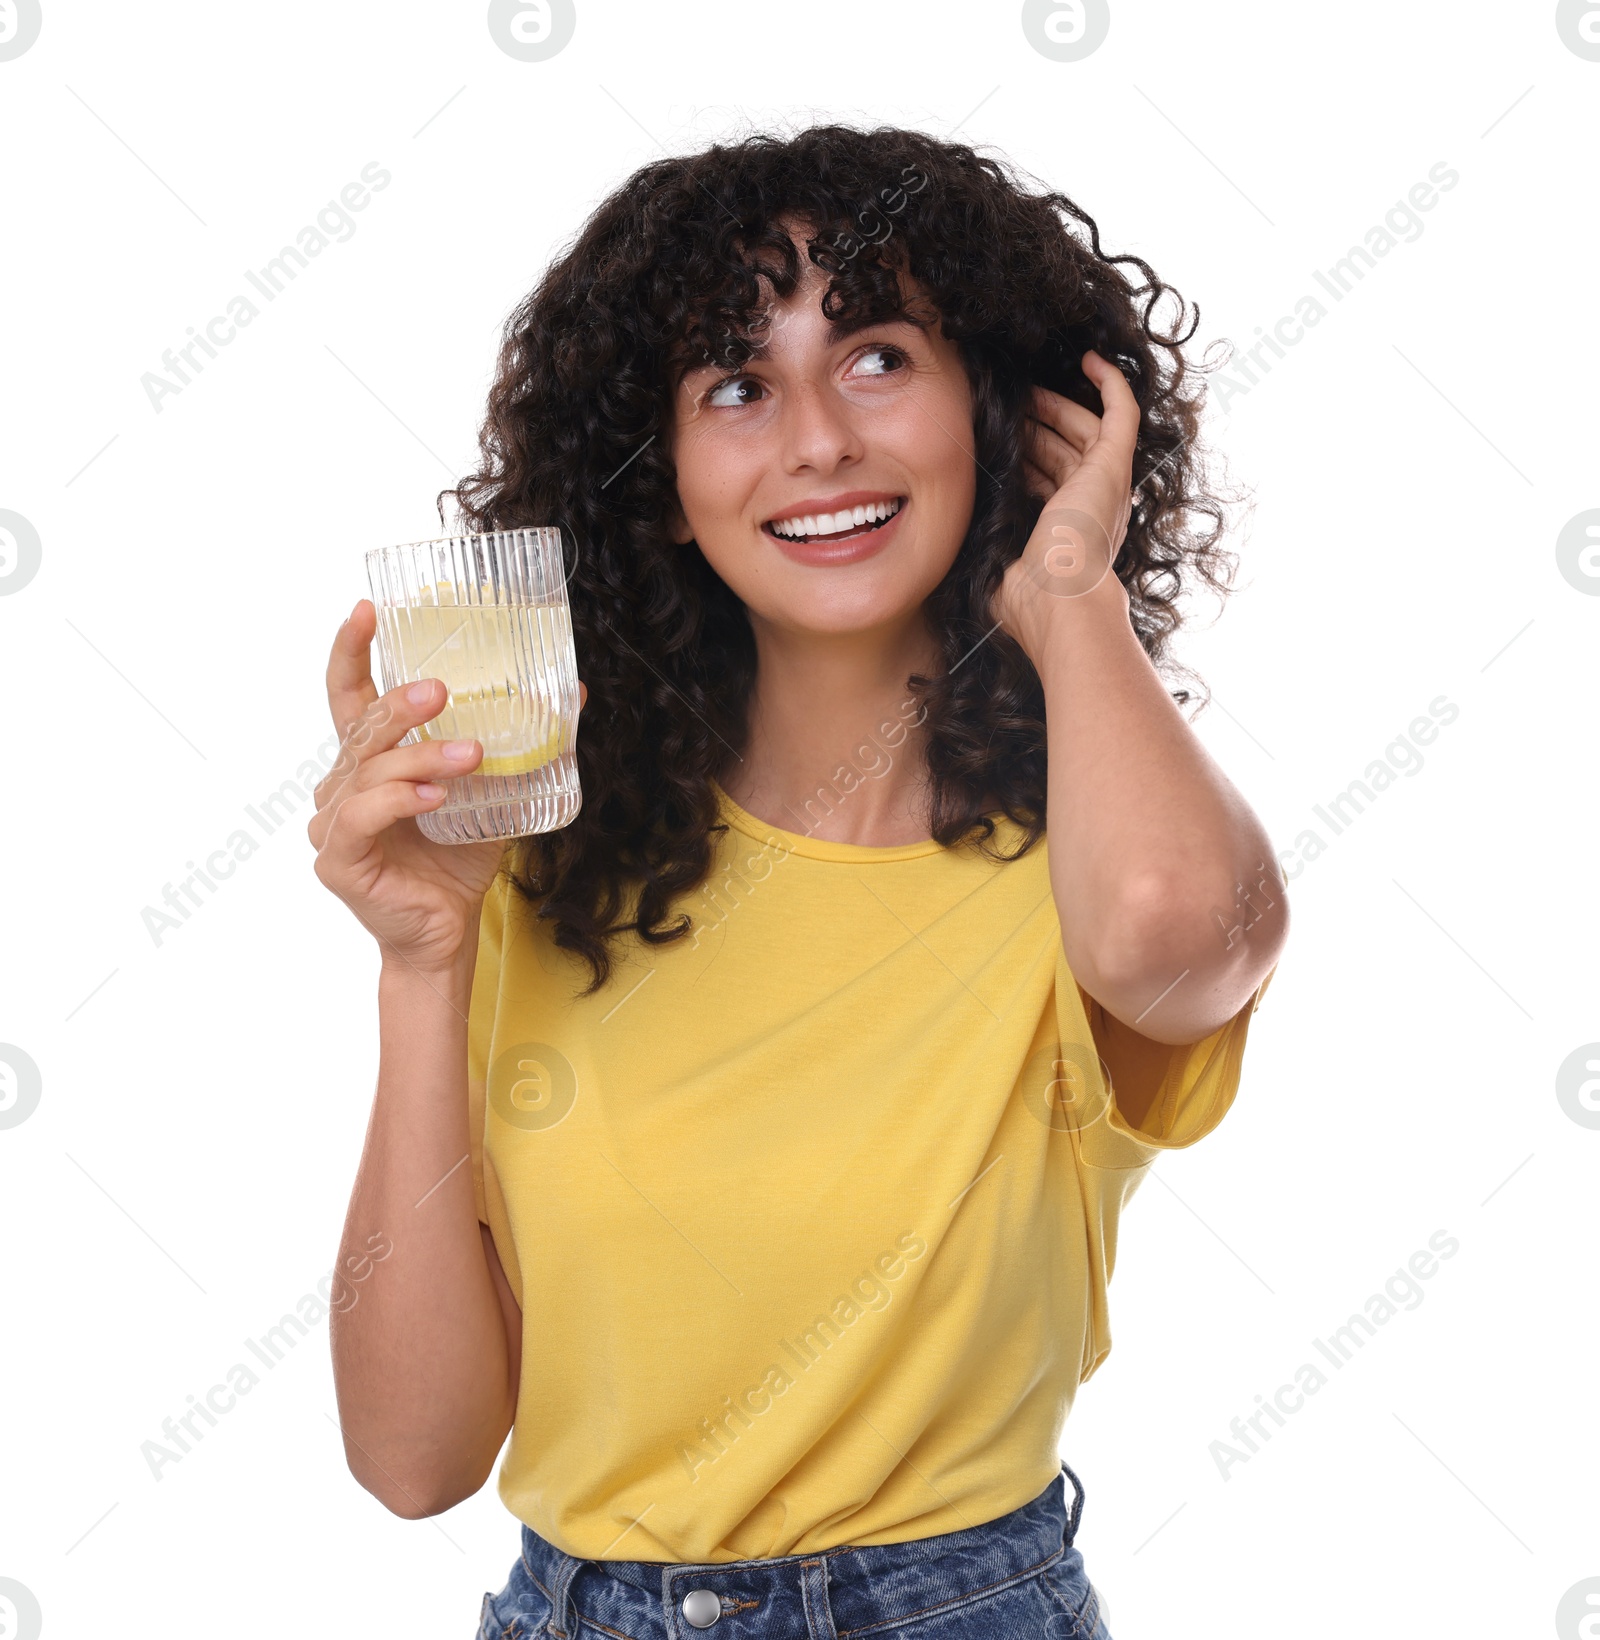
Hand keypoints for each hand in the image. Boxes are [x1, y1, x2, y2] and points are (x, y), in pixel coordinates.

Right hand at [307, 598, 586, 977]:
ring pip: (370, 769)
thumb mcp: (495, 792)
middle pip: (362, 727)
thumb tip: (572, 694)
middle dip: (400, 703)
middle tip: (442, 691)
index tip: (369, 609)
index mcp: (372, 760)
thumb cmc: (459, 859)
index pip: (350, 695)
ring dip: (421, 756)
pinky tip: (435, 798)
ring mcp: (333, 820)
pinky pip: (363, 816)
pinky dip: (399, 800)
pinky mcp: (339, 858)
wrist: (448, 931)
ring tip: (471, 756)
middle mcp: (343, 783)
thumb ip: (518, 746)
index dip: (353, 650)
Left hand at [990, 350, 1140, 658]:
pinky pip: (1121, 411)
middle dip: (1038, 428)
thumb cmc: (1027, 600)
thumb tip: (949, 536)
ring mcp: (1107, 484)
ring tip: (1029, 390)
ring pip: (1085, 429)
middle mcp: (1094, 506)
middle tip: (1009, 409)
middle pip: (1066, 450)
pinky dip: (1110, 383)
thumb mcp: (995, 567)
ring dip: (1056, 407)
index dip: (1028, 460)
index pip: (1051, 481)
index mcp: (1071, 531)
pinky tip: (1091, 359)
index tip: (1000, 443)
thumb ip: (983, 546)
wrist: (1060, 602)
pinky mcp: (1114, 465)